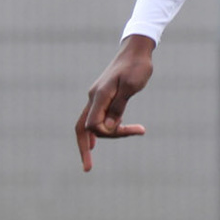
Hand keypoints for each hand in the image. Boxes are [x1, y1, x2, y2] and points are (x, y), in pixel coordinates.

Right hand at [75, 35, 154, 170]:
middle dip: (83, 150)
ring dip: (108, 135)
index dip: (108, 134)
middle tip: (87, 169)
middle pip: (82, 128)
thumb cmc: (137, 66)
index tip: (134, 130)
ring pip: (92, 124)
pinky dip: (102, 130)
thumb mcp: (131, 86)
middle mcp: (94, 97)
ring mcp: (97, 97)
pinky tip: (101, 140)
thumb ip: (118, 106)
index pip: (93, 125)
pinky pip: (98, 117)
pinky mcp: (104, 97)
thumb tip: (108, 128)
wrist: (137, 50)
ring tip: (127, 137)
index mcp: (99, 95)